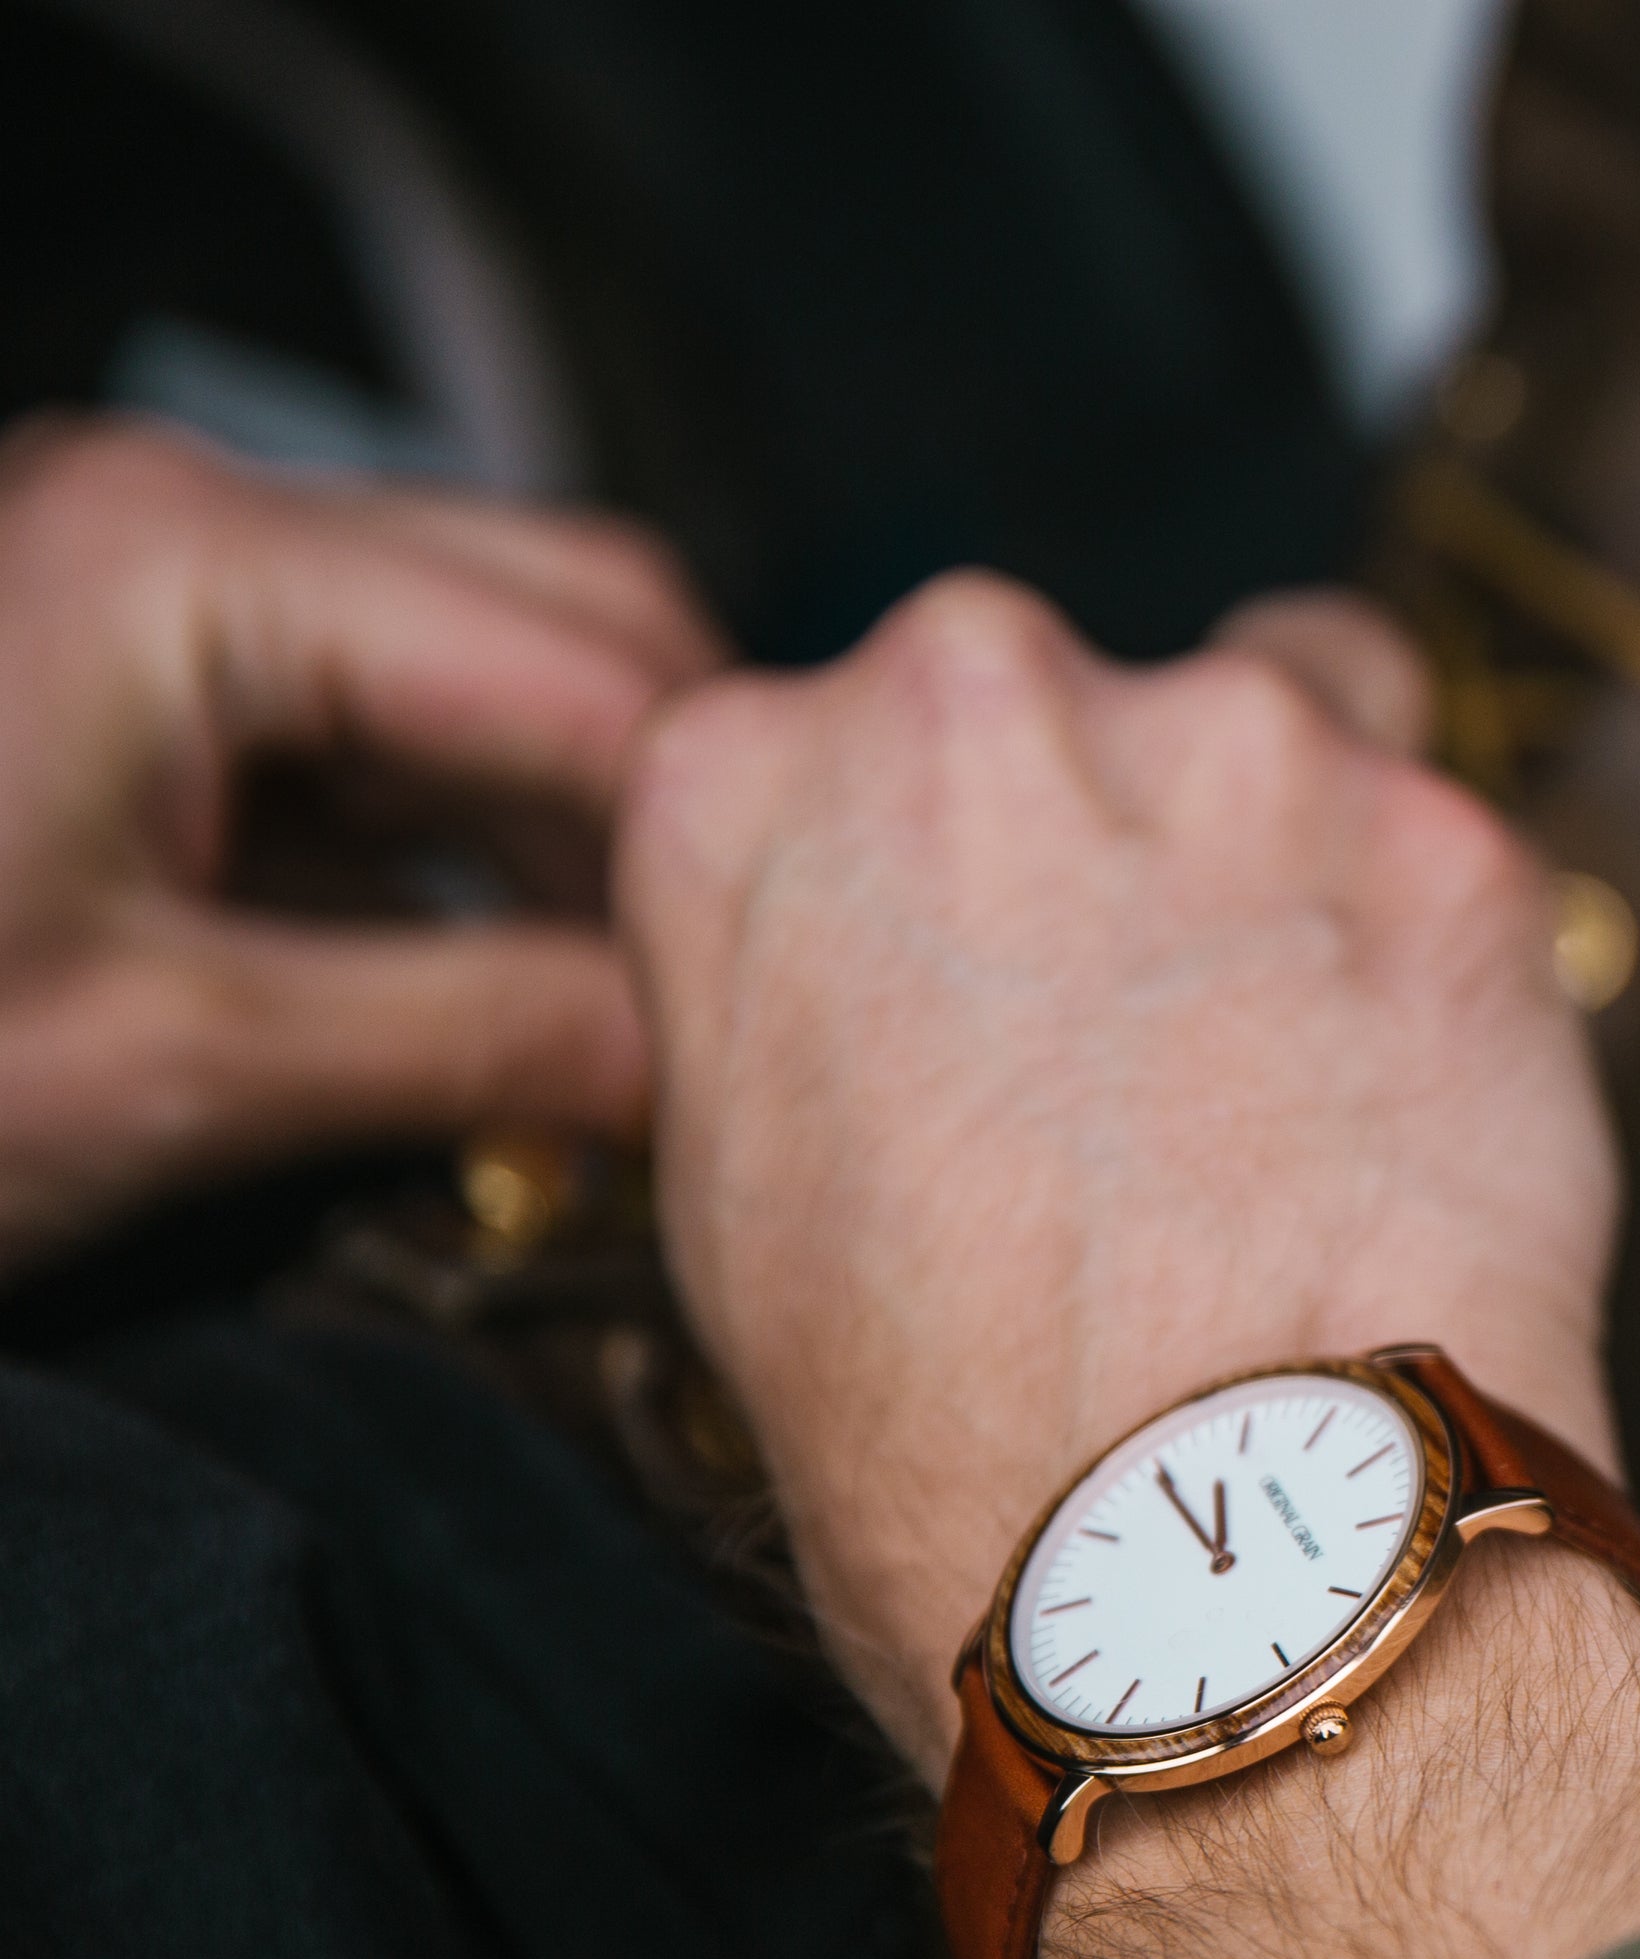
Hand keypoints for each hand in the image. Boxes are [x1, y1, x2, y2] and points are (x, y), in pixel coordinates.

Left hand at [0, 419, 709, 1275]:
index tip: (805, 1010)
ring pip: (502, 660)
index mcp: (191, 566)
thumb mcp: (175, 1067)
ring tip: (656, 1014)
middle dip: (681, 813)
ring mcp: (161, 580)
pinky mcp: (145, 667)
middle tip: (756, 1004)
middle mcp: (186, 520)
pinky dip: (481, 843)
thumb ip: (480, 1036)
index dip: (719, 850)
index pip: (591, 672)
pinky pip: (393, 720)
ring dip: (589, 833)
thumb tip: (711, 1065)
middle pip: (577, 616)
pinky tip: (532, 984)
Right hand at [617, 570, 1616, 1762]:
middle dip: (1125, 835)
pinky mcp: (1442, 830)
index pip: (853, 736)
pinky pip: (1454, 822)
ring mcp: (1224, 744)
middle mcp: (972, 701)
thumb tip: (884, 947)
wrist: (1211, 1556)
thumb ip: (798, 978)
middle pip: (1071, 697)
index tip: (1002, 981)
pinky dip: (1444, 929)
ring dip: (1299, 847)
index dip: (956, 873)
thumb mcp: (740, 1191)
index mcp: (744, 781)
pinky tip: (1416, 1088)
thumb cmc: (952, 1438)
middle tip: (1163, 1046)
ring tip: (1302, 1073)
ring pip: (1291, 704)